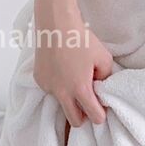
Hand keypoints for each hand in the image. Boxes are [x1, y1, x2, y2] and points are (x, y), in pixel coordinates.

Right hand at [31, 8, 113, 124]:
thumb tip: (100, 86)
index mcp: (80, 89)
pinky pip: (51, 90)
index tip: (102, 108)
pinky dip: (58, 86)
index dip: (101, 115)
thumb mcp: (104, 57)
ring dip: (69, 99)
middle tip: (89, 102)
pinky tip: (61, 70)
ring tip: (73, 79)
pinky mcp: (39, 80)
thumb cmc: (81, 39)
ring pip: (62, 104)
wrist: (55, 25)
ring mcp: (48, 87)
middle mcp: (62, 93)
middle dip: (84, 116)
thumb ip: (106, 77)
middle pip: (75, 121)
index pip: (94, 117)